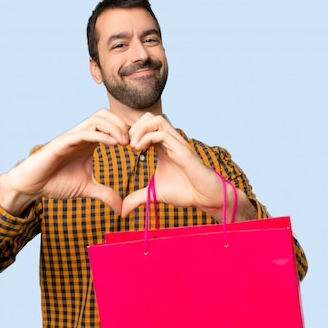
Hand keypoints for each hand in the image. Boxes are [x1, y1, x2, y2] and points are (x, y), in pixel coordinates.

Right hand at [0, 109, 129, 215]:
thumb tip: (122, 209)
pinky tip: (113, 144)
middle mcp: (82, 135)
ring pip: (97, 119)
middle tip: (133, 142)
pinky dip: (101, 135)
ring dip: (114, 127)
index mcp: (89, 142)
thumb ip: (105, 194)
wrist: (33, 185)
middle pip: (106, 115)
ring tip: (125, 142)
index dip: (127, 131)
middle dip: (123, 124)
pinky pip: (84, 132)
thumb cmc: (56, 182)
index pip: (110, 125)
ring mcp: (72, 137)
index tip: (139, 145)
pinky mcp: (63, 142)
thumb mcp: (87, 188)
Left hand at [121, 113, 252, 220]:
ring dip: (139, 129)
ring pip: (156, 119)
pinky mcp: (182, 149)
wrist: (205, 198)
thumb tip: (122, 211)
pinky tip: (139, 150)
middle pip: (149, 116)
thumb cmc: (185, 192)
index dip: (130, 132)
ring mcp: (176, 143)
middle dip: (133, 127)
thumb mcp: (154, 194)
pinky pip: (162, 133)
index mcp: (162, 147)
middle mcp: (169, 141)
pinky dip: (146, 137)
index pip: (144, 126)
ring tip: (133, 146)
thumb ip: (137, 198)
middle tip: (126, 145)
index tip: (122, 148)